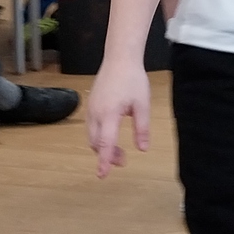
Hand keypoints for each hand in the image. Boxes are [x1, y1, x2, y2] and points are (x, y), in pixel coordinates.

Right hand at [85, 61, 150, 179]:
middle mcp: (95, 113)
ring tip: (120, 153)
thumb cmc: (133, 80)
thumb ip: (142, 128)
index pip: (104, 143)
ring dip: (103, 147)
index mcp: (109, 114)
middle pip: (95, 143)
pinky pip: (91, 127)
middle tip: (123, 162)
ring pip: (91, 136)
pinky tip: (111, 136)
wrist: (119, 59)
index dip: (104, 160)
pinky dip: (99, 137)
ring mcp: (91, 108)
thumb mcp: (142, 105)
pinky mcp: (91, 105)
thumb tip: (142, 149)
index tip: (102, 175)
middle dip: (106, 156)